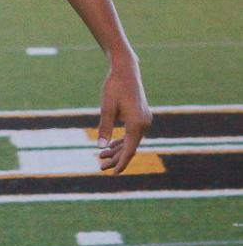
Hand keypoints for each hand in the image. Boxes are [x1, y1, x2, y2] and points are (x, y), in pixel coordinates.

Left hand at [97, 53, 151, 174]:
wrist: (126, 71)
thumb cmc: (114, 88)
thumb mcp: (106, 108)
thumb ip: (105, 128)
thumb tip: (101, 147)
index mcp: (137, 124)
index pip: (130, 150)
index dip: (121, 163)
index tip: (113, 174)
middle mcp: (144, 124)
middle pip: (130, 148)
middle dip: (116, 159)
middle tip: (100, 167)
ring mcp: (144, 120)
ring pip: (131, 142)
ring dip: (117, 151)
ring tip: (101, 158)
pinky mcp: (141, 117)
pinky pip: (132, 134)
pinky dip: (121, 141)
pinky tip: (110, 147)